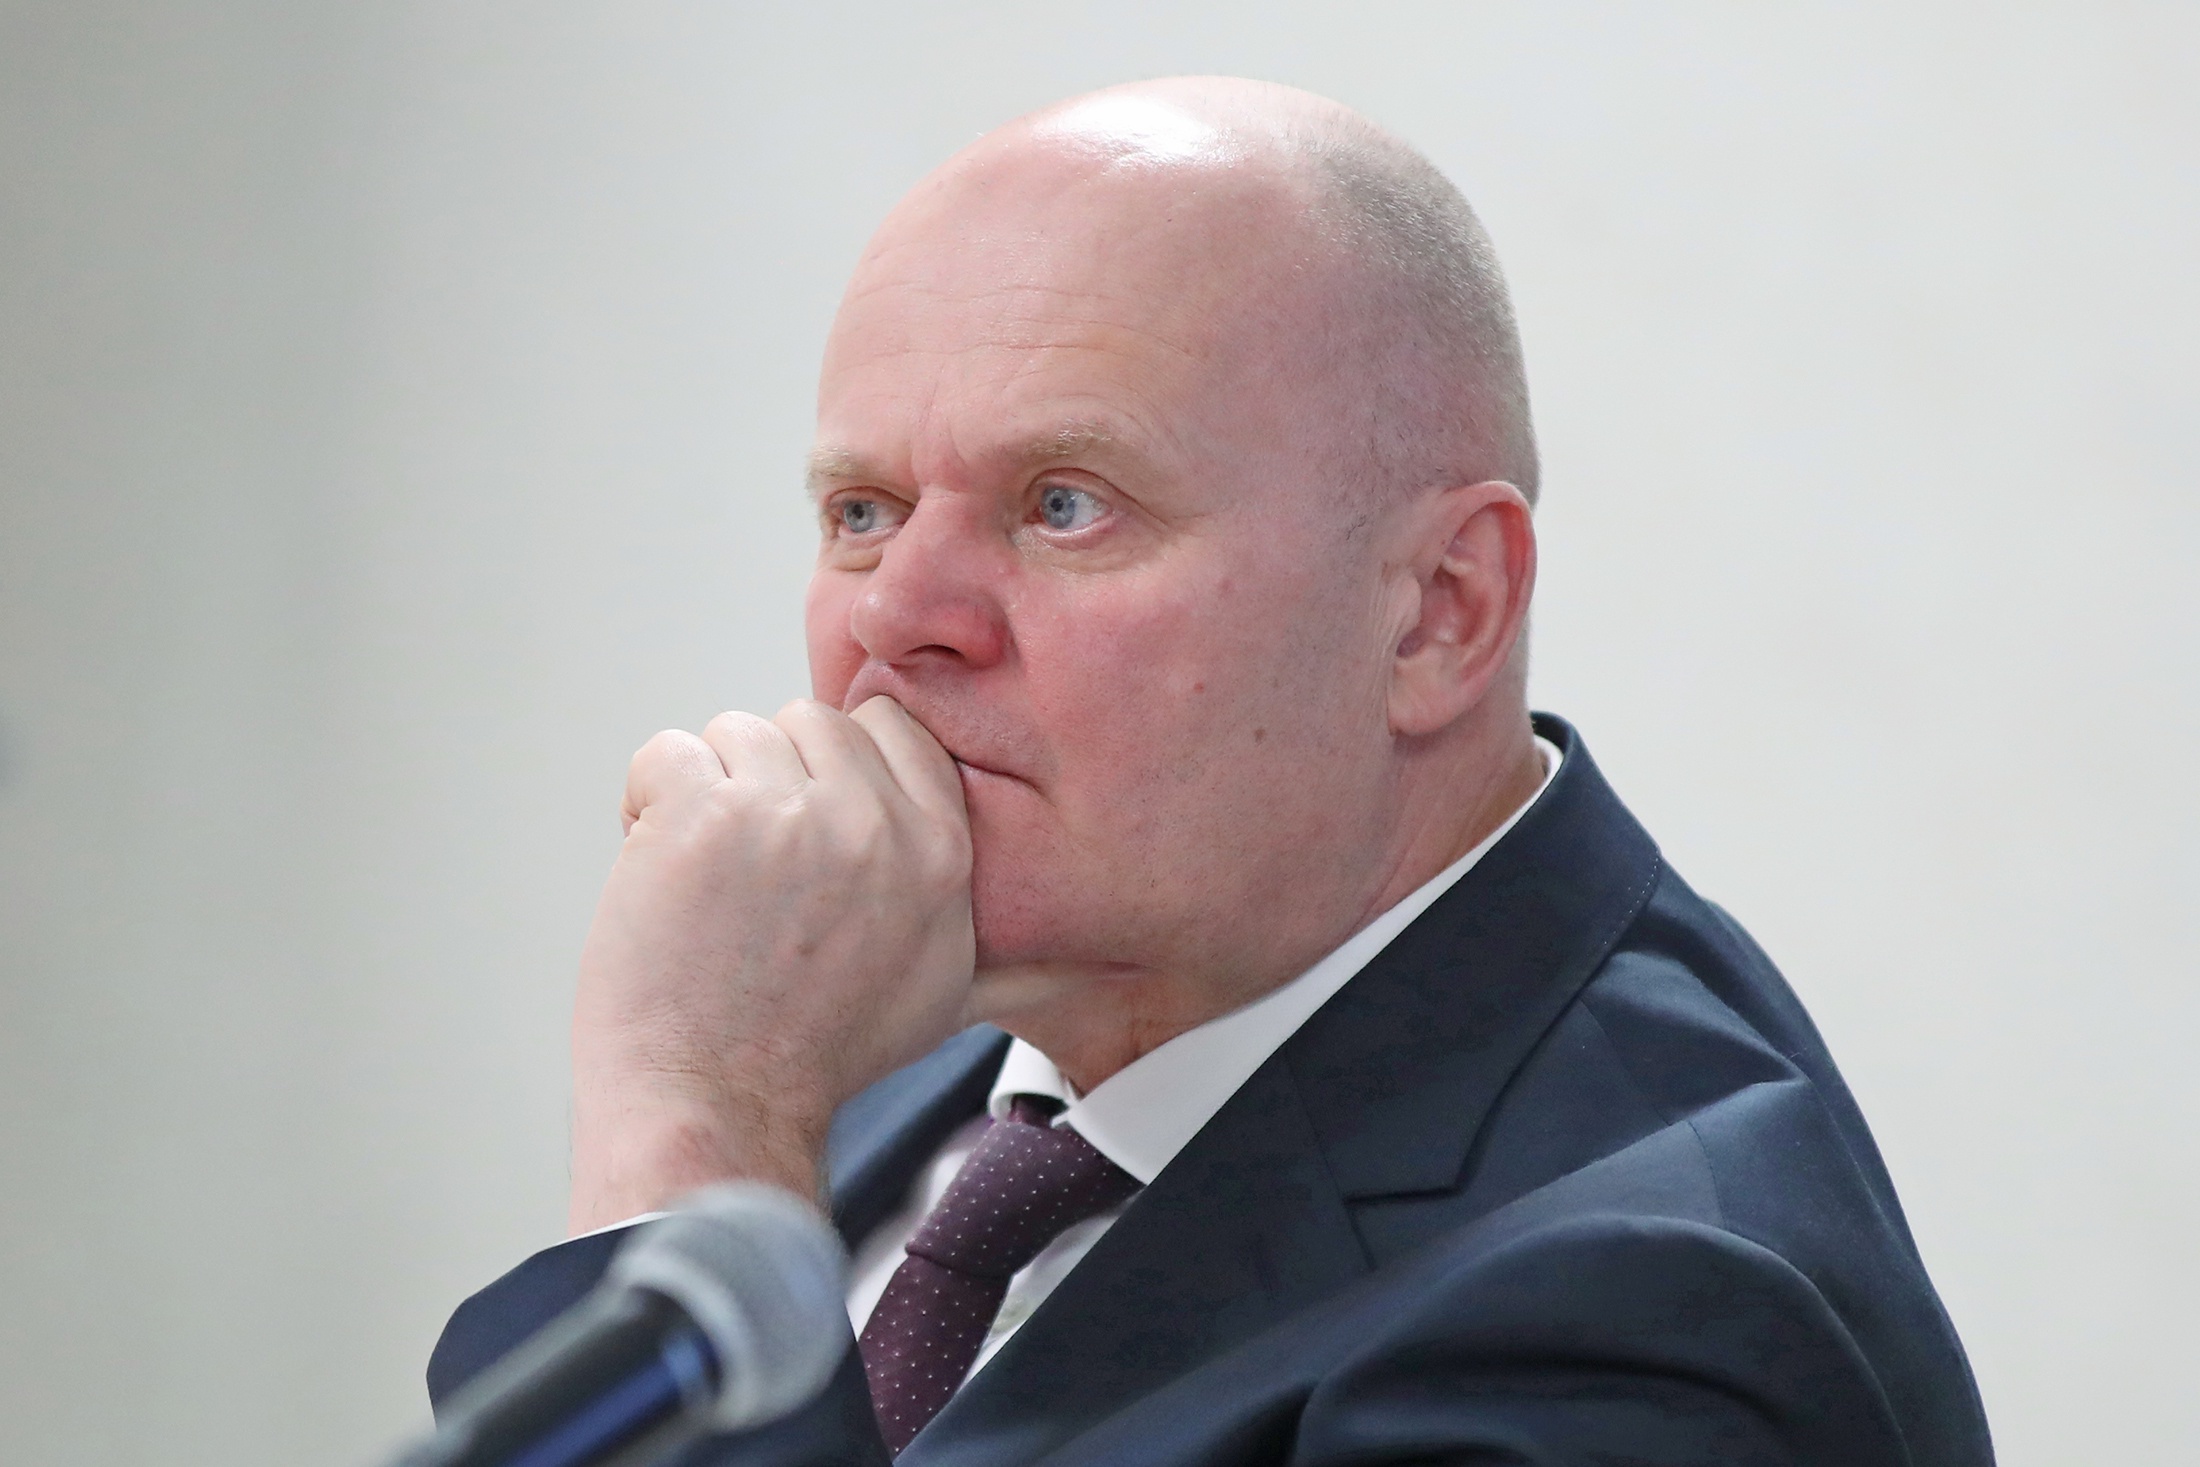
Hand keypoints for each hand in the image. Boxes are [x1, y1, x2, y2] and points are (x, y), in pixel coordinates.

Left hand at [566, 696, 974, 1233]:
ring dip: (705, 794)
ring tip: (704, 880)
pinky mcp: (701, 814)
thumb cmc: (817, 1059)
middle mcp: (874, 823)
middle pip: (810, 721)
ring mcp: (787, 813)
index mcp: (942, 852)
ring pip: (735, 732)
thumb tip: (1092, 967)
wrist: (717, 1109)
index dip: (835, 767)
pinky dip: (645, 804)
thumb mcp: (945, 999)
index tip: (805, 829)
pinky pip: (663, 754)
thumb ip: (1014, 958)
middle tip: (749, 872)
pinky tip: (658, 873)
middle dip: (770, 780)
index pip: (893, 728)